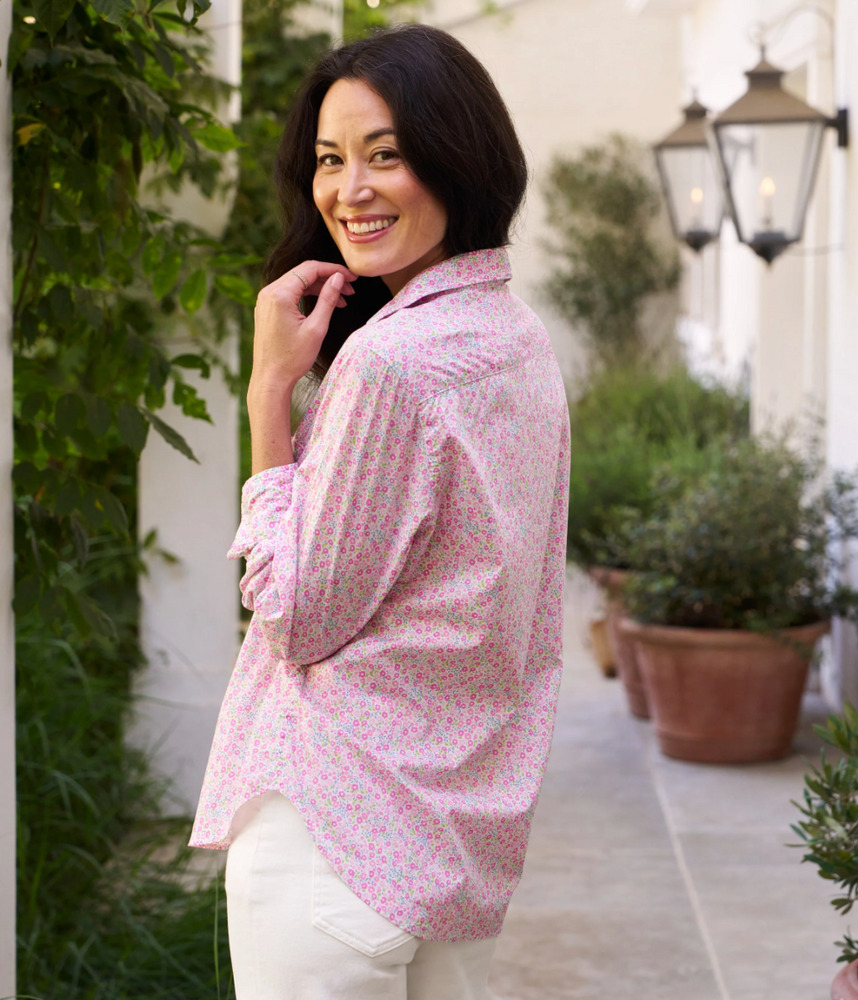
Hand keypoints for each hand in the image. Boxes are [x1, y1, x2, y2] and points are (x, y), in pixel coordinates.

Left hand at [250, 260, 357, 392]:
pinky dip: (307, 295)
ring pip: (297, 282)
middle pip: (304, 273)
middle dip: (329, 278)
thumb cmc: (292, 359)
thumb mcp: (316, 328)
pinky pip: (289, 293)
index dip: (334, 270)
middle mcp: (269, 292)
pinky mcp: (267, 308)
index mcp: (280, 294)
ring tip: (342, 300)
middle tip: (350, 289)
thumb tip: (338, 278)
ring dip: (320, 287)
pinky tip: (324, 304)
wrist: (270, 378)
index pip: (311, 269)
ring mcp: (266, 300)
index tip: (352, 277)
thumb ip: (328, 299)